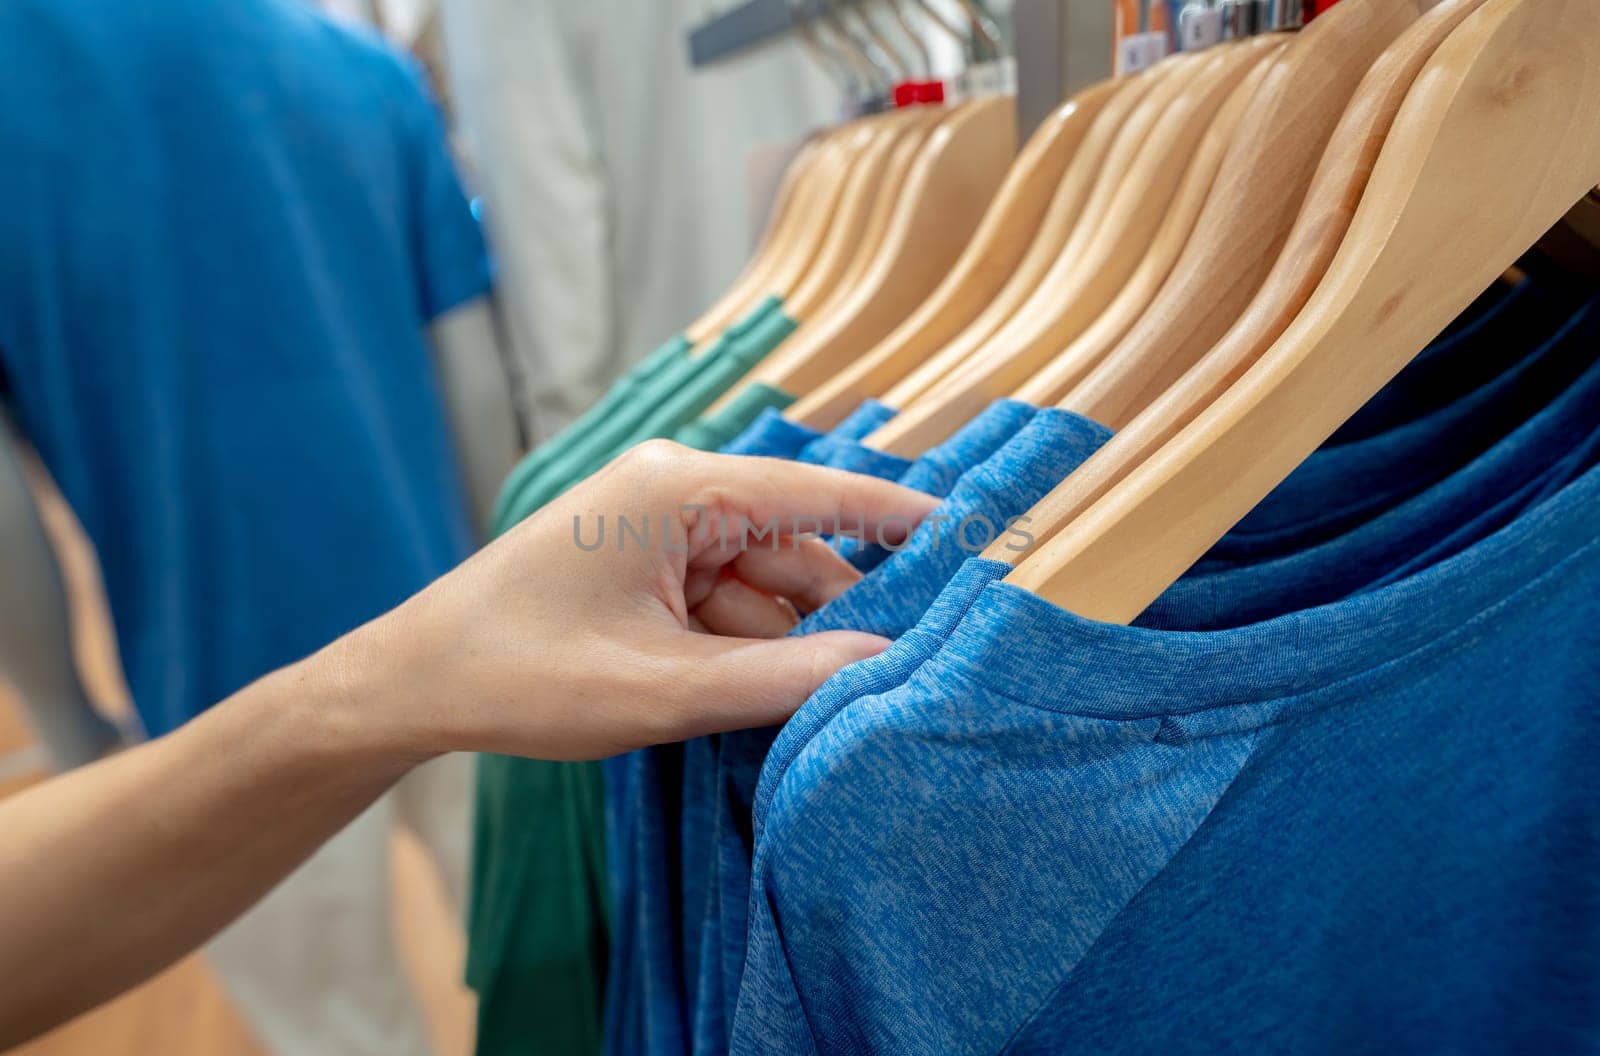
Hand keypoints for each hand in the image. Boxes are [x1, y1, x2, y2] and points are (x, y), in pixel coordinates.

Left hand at [357, 440, 937, 760]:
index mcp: (682, 490)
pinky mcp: (644, 566)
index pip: (820, 496)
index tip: (976, 536)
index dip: (900, 523)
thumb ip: (781, 679)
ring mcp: (658, 530)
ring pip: (763, 587)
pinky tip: (759, 699)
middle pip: (796, 552)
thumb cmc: (522, 672)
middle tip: (901, 674)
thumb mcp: (662, 689)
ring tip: (823, 706)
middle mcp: (677, 492)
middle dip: (838, 616)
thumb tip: (888, 665)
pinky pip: (724, 603)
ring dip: (786, 645)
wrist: (413, 683)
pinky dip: (745, 649)